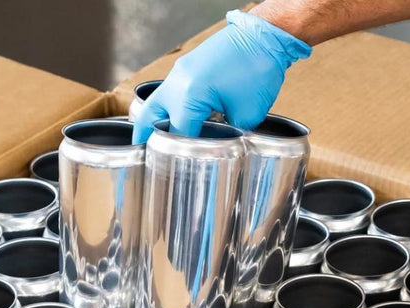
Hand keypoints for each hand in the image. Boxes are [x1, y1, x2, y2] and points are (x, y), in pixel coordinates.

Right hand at [132, 10, 310, 142]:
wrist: (265, 35)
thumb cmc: (259, 68)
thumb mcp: (247, 114)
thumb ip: (230, 135)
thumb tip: (223, 146)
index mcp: (189, 96)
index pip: (177, 136)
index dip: (181, 156)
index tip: (183, 170)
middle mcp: (177, 83)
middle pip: (149, 118)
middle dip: (146, 139)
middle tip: (144, 158)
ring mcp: (179, 72)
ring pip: (154, 103)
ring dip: (154, 122)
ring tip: (155, 142)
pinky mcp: (186, 67)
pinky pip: (169, 92)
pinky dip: (168, 108)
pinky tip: (175, 120)